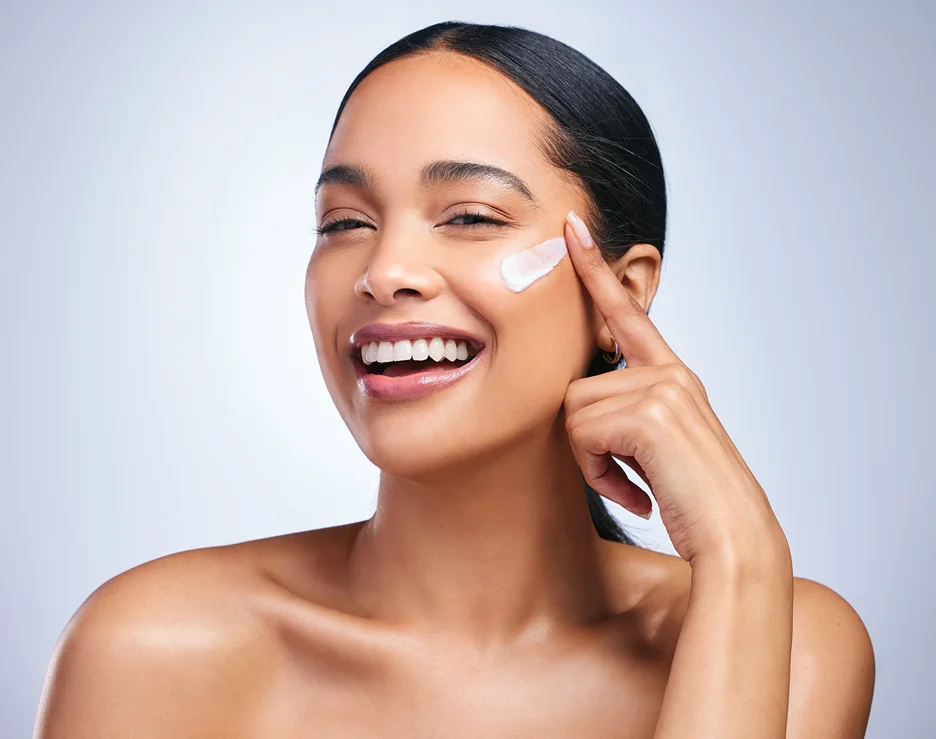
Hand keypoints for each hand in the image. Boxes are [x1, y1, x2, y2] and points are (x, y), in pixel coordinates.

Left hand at [562, 210, 784, 565]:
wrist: (735, 539)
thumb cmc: (694, 502)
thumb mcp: (658, 448)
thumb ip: (626, 416)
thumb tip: (577, 409)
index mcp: (674, 378)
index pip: (629, 317)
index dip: (597, 273)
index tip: (573, 230)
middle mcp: (670, 375)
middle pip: (577, 388)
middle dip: (586, 442)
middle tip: (624, 474)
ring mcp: (663, 390)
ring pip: (574, 412)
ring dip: (591, 460)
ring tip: (633, 484)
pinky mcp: (651, 414)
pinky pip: (582, 434)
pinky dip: (597, 473)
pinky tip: (636, 493)